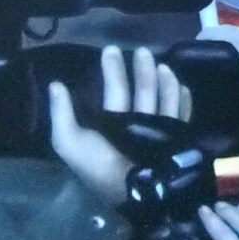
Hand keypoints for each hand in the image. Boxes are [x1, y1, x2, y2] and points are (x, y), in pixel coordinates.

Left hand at [49, 45, 191, 203]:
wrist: (133, 190)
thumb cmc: (100, 165)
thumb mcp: (69, 141)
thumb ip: (61, 113)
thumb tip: (55, 83)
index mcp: (112, 123)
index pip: (115, 90)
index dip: (113, 70)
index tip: (111, 49)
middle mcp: (136, 124)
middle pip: (141, 91)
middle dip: (141, 71)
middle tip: (141, 50)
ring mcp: (158, 130)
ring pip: (162, 99)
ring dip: (163, 81)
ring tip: (162, 65)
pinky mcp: (176, 137)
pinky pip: (181, 114)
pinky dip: (183, 100)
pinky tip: (183, 86)